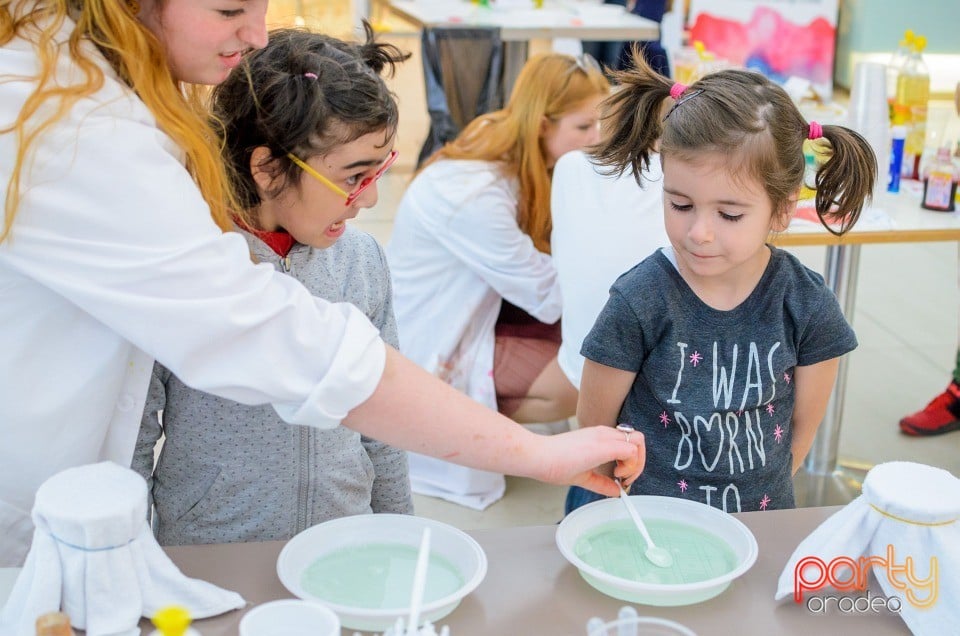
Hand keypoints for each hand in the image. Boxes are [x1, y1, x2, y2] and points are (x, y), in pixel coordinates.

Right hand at [529, 426, 644, 497]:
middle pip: (638, 439)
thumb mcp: (582, 476)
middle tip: (626, 478)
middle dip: (639, 461)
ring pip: (639, 440)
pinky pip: (631, 450)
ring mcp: (604, 437)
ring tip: (621, 476)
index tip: (621, 478)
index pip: (629, 441)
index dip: (632, 461)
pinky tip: (617, 475)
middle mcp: (604, 433)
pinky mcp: (603, 445)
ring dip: (637, 462)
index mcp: (599, 438)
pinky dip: (631, 465)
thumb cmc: (552, 463)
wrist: (537, 456)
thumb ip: (601, 483)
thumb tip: (616, 492)